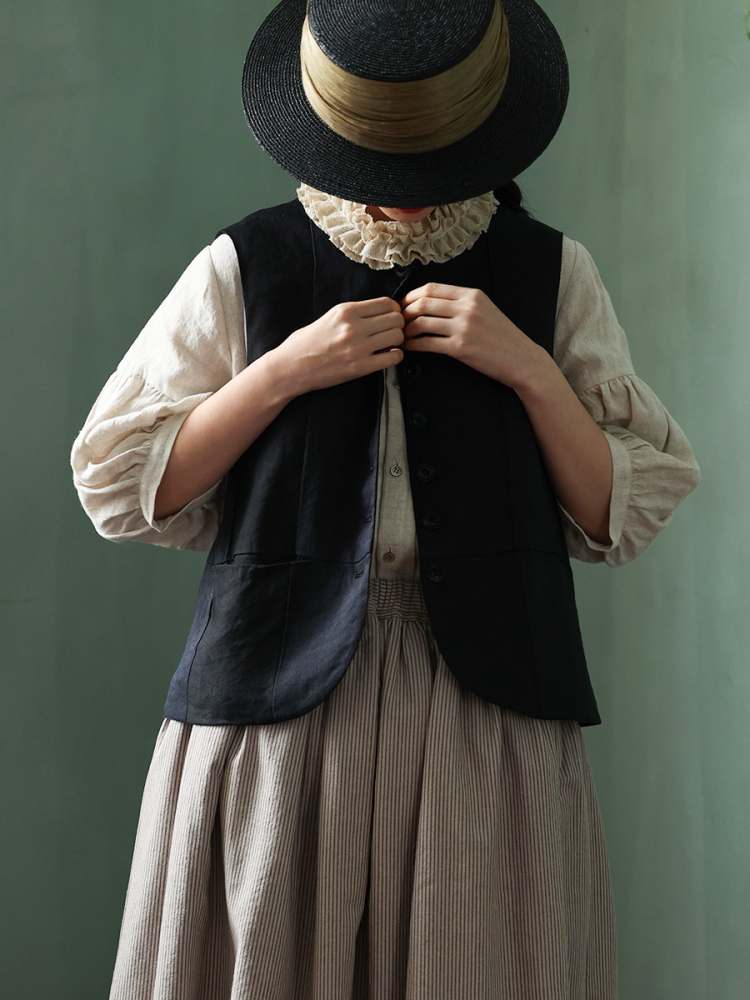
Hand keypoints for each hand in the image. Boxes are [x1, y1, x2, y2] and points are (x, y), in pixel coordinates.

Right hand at [275, 296, 404, 394]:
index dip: (394, 310)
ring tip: (389, 345)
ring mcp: (358, 347)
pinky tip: (387, 357)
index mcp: (346, 311)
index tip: (390, 317)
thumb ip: (353, 314)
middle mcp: (354, 326)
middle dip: (398, 325)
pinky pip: (393, 357)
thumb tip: (377, 312)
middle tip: (391, 332)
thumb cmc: (307, 343)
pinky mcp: (360, 366)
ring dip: (398, 341)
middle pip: (396, 318)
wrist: (291, 367)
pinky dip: (395, 357)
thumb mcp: (329, 317)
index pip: (386, 303)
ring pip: (397, 336)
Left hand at [400, 282, 546, 388]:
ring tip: (402, 335)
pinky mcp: (460, 347)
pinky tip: (410, 348)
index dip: (411, 295)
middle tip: (398, 321)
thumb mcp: (485, 310)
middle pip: (423, 302)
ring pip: (422, 321)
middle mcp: (467, 307)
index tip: (403, 304)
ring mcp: (464, 327)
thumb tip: (432, 303)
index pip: (432, 288)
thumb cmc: (503, 338)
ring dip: (407, 329)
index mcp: (472, 295)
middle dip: (405, 311)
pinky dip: (414, 345)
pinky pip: (428, 343)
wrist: (521, 359)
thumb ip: (462, 303)